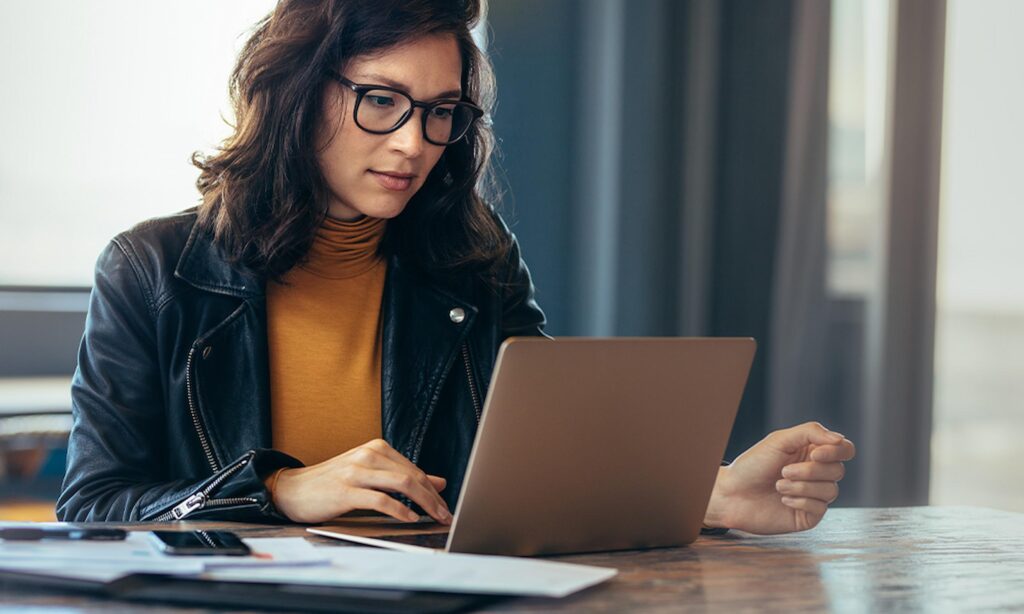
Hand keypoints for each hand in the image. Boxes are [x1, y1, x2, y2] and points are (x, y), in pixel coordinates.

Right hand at [270, 439, 451, 524]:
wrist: (292, 488)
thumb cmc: (332, 483)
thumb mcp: (370, 474)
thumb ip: (402, 476)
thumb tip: (439, 482)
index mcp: (376, 448)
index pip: (415, 469)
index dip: (433, 490)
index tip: (445, 506)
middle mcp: (368, 455)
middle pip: (412, 476)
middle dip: (434, 498)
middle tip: (447, 515)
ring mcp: (357, 471)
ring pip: (402, 484)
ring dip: (424, 503)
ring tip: (434, 518)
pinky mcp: (346, 490)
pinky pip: (380, 500)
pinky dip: (399, 510)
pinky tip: (410, 518)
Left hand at [703, 422, 854, 534]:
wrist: (732, 494)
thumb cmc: (753, 465)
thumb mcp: (780, 440)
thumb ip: (811, 433)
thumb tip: (840, 440)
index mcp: (812, 452)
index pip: (844, 449)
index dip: (836, 451)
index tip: (815, 454)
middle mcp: (817, 473)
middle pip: (838, 470)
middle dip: (810, 471)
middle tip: (784, 471)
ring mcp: (814, 495)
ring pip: (831, 490)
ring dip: (801, 486)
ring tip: (778, 485)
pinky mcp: (809, 515)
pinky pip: (820, 508)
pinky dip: (800, 501)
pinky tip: (783, 499)